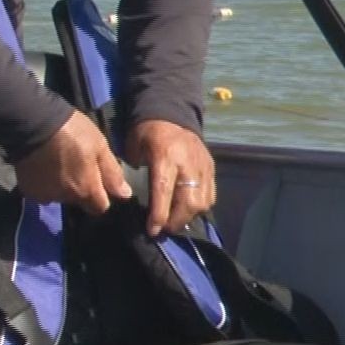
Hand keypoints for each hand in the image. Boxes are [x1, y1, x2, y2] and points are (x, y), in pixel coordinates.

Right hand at [15, 111, 133, 214]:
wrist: (32, 123)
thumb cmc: (72, 132)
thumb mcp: (100, 146)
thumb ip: (112, 173)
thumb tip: (124, 195)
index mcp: (86, 190)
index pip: (100, 207)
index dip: (101, 194)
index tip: (96, 179)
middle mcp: (65, 198)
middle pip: (77, 200)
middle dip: (79, 188)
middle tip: (75, 165)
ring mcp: (44, 194)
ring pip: (58, 195)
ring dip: (60, 185)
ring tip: (56, 164)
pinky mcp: (27, 189)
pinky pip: (40, 191)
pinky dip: (43, 183)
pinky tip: (41, 167)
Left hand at [124, 119, 215, 236]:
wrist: (170, 114)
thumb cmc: (146, 133)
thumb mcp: (134, 148)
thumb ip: (134, 172)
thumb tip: (132, 198)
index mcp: (166, 156)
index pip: (164, 191)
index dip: (159, 214)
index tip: (153, 230)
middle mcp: (188, 163)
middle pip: (189, 201)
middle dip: (176, 221)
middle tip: (164, 229)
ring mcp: (203, 166)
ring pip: (203, 201)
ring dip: (188, 217)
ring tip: (174, 222)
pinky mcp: (211, 168)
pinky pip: (210, 195)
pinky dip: (199, 208)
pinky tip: (186, 211)